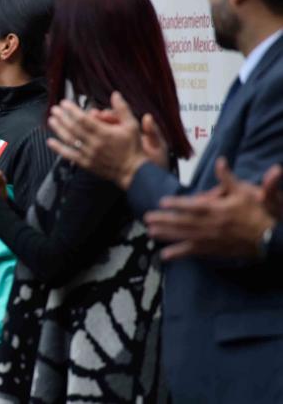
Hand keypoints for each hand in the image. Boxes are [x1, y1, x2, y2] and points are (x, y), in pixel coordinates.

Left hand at [47, 92, 148, 188]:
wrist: (134, 171)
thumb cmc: (133, 147)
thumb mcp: (132, 125)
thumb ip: (122, 109)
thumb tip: (115, 94)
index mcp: (104, 133)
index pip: (83, 119)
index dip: (72, 110)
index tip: (65, 103)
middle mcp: (94, 143)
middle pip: (73, 128)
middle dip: (62, 117)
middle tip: (55, 109)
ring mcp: (89, 154)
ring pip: (69, 140)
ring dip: (58, 129)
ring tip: (51, 120)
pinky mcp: (86, 163)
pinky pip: (69, 155)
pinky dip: (59, 148)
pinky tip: (50, 142)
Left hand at [145, 158, 280, 260]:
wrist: (272, 238)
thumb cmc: (259, 213)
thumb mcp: (245, 192)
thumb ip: (229, 178)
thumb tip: (221, 160)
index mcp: (218, 210)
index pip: (194, 206)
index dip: (177, 204)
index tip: (162, 201)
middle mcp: (211, 225)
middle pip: (184, 222)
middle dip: (164, 220)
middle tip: (147, 218)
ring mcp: (211, 239)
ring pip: (184, 236)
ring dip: (166, 234)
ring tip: (150, 232)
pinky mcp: (213, 250)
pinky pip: (193, 252)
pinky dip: (178, 254)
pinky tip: (164, 255)